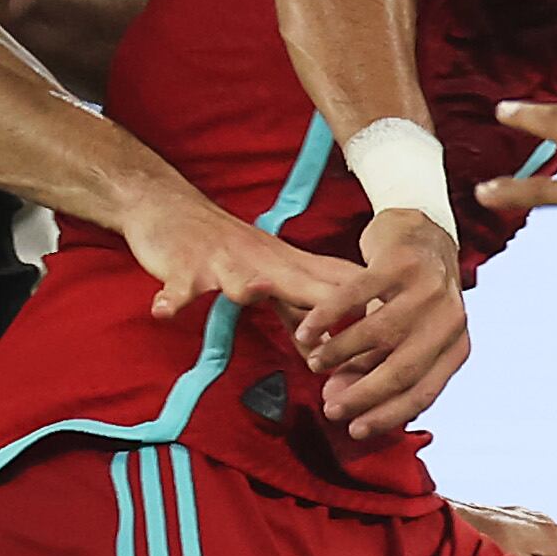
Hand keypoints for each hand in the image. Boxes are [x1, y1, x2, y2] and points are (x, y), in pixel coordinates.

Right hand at [120, 193, 349, 328]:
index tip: (394, 335)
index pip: (339, 284)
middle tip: (350, 339)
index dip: (367, 307)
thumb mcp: (268, 280)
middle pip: (302, 283)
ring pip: (242, 278)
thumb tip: (330, 347)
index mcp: (288, 266)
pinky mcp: (185, 265)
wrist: (168, 207)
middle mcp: (263, 261)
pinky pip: (180, 284)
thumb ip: (298, 311)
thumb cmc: (224, 251)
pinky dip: (173, 296)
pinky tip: (163, 312)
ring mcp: (224, 262)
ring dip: (248, 287)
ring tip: (248, 295)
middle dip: (326, 309)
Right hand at [297, 209, 471, 437]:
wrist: (422, 231)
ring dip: (341, 354)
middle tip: (330, 406)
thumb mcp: (410, 335)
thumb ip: (379, 368)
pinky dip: (327, 316)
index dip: (387, 416)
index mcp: (456, 346)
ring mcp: (428, 288)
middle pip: (403, 369)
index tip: (354, 431)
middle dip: (361, 394)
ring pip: (378, 334)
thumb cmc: (410, 296)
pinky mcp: (400, 261)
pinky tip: (307, 331)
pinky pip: (355, 295)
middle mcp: (449, 319)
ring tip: (316, 363)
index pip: (423, 393)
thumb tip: (340, 404)